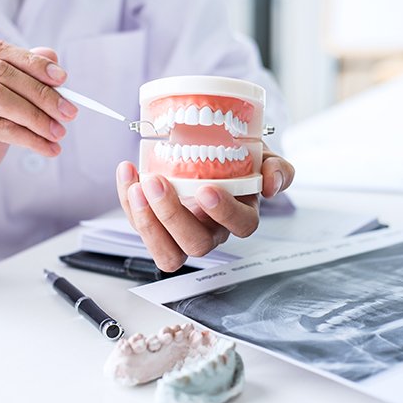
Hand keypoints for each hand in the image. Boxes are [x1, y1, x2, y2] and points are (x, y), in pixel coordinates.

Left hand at [116, 146, 294, 271]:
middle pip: (196, 244)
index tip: (206, 189)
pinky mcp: (156, 228)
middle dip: (173, 216)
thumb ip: (275, 167)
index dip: (224, 213)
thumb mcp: (260, 155)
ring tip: (136, 186)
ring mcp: (181, 234)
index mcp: (240, 214)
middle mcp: (212, 231)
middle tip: (157, 183)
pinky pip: (141, 227)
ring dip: (147, 222)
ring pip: (166, 252)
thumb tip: (271, 182)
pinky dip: (128, 203)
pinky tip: (127, 172)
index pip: (241, 225)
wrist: (207, 150)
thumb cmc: (235, 159)